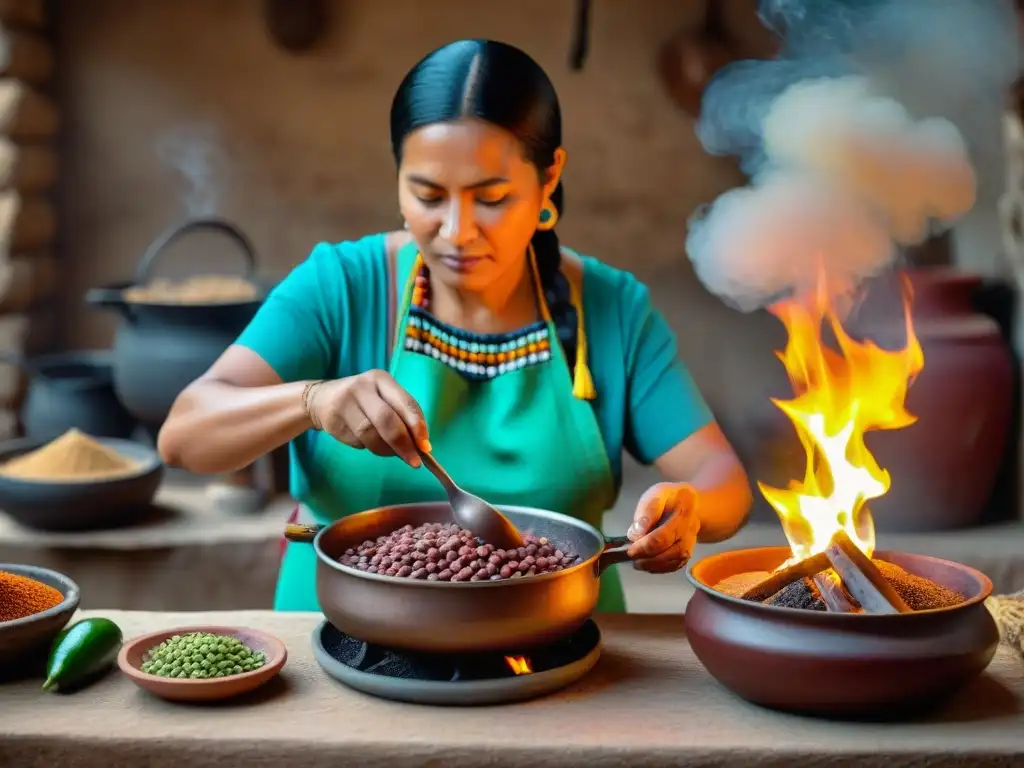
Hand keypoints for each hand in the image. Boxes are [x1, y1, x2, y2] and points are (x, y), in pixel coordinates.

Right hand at [308, 370, 430, 466]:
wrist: (321, 399)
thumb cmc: (364, 400)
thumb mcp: (383, 398)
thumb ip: (403, 416)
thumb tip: (422, 445)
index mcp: (381, 379)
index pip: (405, 402)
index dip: (417, 426)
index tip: (425, 446)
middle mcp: (362, 387)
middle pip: (387, 420)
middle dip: (403, 444)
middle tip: (414, 461)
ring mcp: (345, 403)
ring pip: (371, 434)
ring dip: (386, 449)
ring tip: (391, 452)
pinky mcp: (334, 421)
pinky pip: (358, 442)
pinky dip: (369, 447)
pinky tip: (367, 441)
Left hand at [626, 482, 700, 572]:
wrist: (689, 504)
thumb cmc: (668, 498)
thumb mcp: (656, 494)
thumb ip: (646, 511)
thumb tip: (636, 534)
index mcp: (683, 510)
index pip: (665, 532)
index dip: (646, 542)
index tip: (631, 543)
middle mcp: (691, 529)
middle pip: (672, 548)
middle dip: (648, 554)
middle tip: (630, 554)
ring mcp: (691, 542)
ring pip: (675, 559)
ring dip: (654, 564)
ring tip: (636, 562)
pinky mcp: (688, 552)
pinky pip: (676, 565)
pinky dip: (660, 568)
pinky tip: (647, 565)